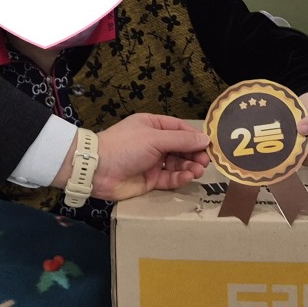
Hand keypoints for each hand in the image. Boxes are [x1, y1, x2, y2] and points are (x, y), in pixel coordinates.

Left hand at [88, 114, 208, 201]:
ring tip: (198, 170)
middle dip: (194, 154)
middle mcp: (153, 143)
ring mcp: (152, 162)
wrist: (97, 170)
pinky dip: (180, 178)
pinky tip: (188, 177)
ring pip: (177, 164)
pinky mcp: (150, 180)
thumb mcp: (154, 138)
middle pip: (181, 148)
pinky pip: (170, 179)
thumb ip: (181, 140)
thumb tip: (206, 139)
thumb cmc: (125, 146)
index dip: (195, 137)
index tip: (210, 144)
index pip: (179, 129)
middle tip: (206, 161)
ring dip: (189, 167)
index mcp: (152, 126)